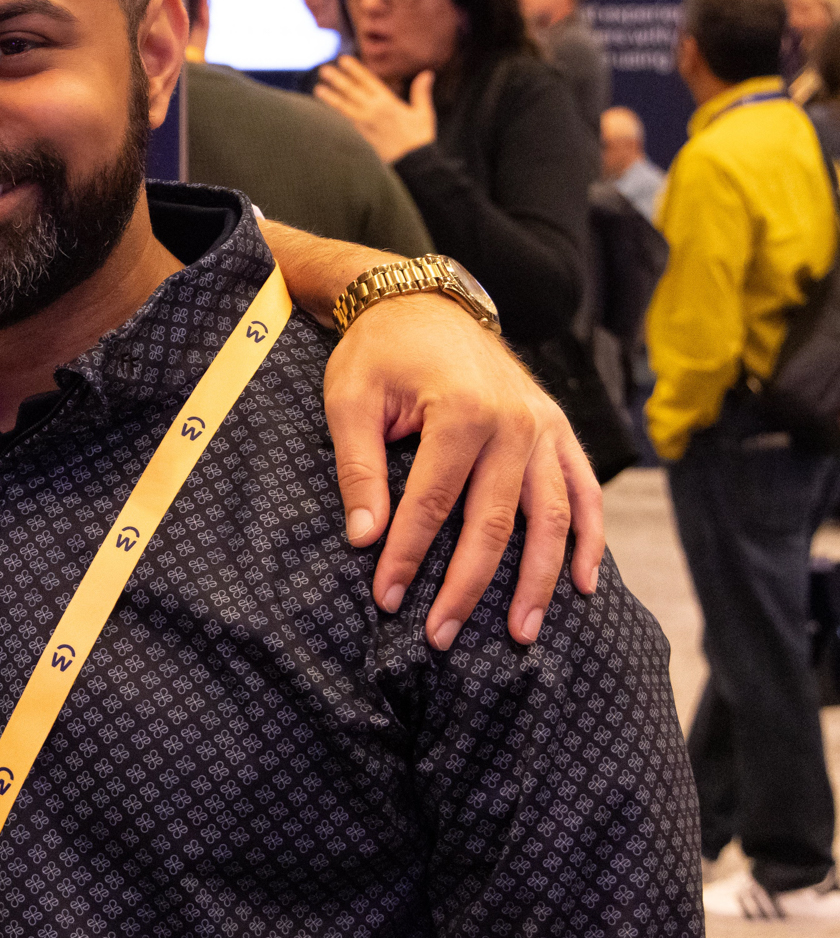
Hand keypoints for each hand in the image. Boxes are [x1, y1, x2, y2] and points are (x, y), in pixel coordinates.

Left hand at [315, 57, 436, 162]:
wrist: (414, 164)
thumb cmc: (420, 138)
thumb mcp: (423, 113)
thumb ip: (421, 92)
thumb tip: (427, 73)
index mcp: (388, 103)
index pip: (368, 82)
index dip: (355, 70)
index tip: (343, 60)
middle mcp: (374, 111)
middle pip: (352, 92)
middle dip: (338, 80)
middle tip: (323, 70)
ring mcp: (366, 125)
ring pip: (345, 108)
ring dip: (331, 98)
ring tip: (317, 89)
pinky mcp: (362, 136)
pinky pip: (346, 123)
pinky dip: (336, 115)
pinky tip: (326, 111)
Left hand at [324, 292, 603, 646]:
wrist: (423, 301)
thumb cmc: (379, 352)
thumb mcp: (349, 400)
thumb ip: (359, 470)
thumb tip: (364, 539)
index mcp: (460, 412)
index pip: (431, 505)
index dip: (408, 557)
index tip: (386, 598)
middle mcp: (514, 423)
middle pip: (494, 523)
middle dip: (466, 587)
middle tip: (441, 636)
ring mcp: (543, 427)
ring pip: (549, 518)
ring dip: (537, 580)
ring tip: (521, 632)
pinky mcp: (557, 429)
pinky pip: (584, 491)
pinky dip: (587, 538)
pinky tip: (582, 583)